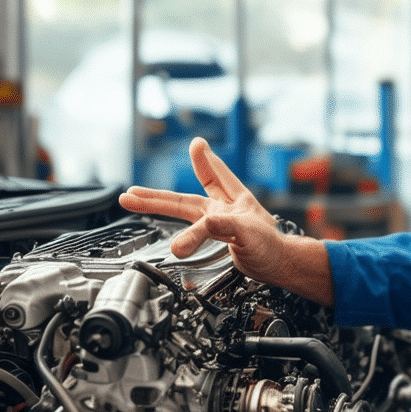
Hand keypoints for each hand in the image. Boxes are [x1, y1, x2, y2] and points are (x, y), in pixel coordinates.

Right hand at [119, 138, 331, 304]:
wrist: (279, 267)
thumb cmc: (273, 246)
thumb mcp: (249, 233)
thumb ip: (226, 226)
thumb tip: (204, 224)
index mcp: (235, 202)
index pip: (215, 177)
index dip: (204, 161)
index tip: (196, 145)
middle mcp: (223, 210)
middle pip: (184, 200)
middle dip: (156, 195)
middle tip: (130, 192)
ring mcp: (218, 225)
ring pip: (183, 213)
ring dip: (158, 207)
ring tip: (133, 201)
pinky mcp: (216, 241)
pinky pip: (193, 234)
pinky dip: (180, 236)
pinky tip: (171, 238)